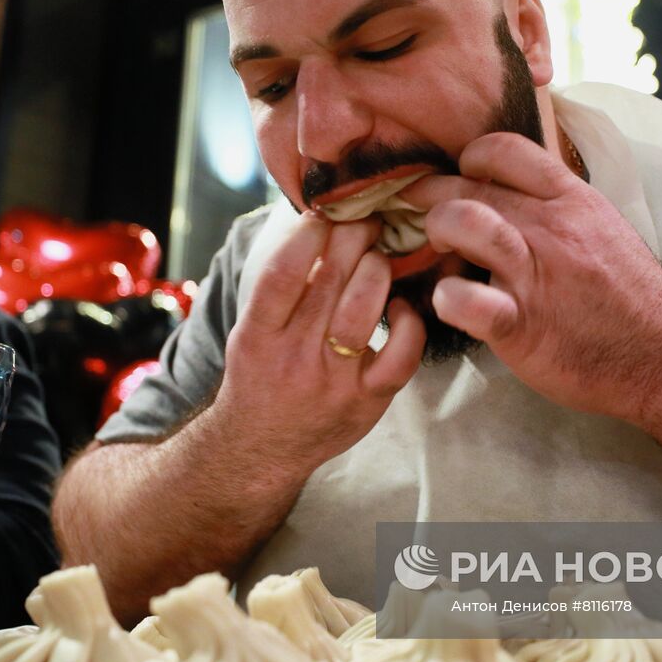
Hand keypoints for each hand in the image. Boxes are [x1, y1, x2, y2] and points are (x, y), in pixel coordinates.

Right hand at [211, 211, 425, 472]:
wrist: (263, 448)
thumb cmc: (261, 376)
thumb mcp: (250, 332)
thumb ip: (279, 288)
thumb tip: (318, 223)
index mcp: (258, 336)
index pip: (281, 274)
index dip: (307, 236)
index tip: (324, 213)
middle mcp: (293, 358)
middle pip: (328, 283)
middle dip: (352, 239)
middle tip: (366, 220)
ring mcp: (333, 382)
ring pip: (363, 311)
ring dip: (378, 271)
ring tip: (380, 257)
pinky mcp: (367, 402)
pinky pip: (400, 357)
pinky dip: (410, 324)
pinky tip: (405, 306)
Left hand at [400, 131, 661, 420]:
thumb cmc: (629, 298)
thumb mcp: (602, 229)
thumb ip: (558, 208)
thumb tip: (515, 194)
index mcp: (570, 201)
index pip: (504, 149)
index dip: (471, 159)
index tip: (463, 178)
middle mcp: (550, 228)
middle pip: (471, 184)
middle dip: (433, 194)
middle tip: (422, 214)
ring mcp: (533, 275)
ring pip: (464, 222)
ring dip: (437, 230)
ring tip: (436, 249)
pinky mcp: (520, 325)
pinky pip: (466, 300)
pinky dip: (447, 298)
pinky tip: (449, 302)